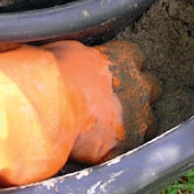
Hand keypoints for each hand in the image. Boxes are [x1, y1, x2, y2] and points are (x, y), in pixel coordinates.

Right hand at [0, 39, 159, 193]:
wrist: (42, 106)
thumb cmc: (43, 72)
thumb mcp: (55, 48)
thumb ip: (69, 51)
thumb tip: (53, 49)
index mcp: (120, 57)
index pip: (135, 55)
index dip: (124, 64)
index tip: (111, 71)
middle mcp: (135, 85)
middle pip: (152, 86)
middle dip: (137, 91)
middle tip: (114, 98)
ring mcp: (134, 117)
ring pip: (147, 119)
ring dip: (131, 121)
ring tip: (107, 126)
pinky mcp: (123, 144)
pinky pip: (126, 146)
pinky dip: (113, 146)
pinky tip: (98, 145)